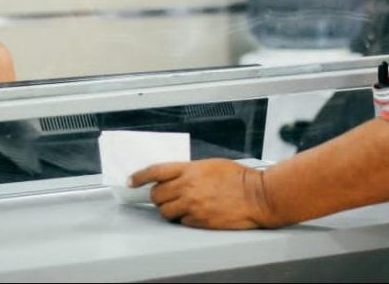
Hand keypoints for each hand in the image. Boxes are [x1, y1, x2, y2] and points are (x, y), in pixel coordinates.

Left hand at [129, 159, 279, 229]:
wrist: (257, 196)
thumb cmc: (239, 178)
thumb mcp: (211, 165)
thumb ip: (190, 170)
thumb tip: (176, 177)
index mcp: (190, 170)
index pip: (155, 171)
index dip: (139, 176)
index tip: (131, 180)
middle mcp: (188, 187)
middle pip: (157, 194)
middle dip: (158, 196)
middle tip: (165, 197)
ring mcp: (193, 205)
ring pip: (165, 212)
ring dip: (169, 210)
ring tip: (182, 207)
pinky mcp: (200, 221)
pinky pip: (182, 222)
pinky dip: (186, 219)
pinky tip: (197, 214)